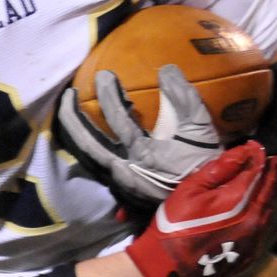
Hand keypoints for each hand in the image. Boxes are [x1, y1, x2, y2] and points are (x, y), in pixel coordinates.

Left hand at [57, 65, 221, 209]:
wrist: (207, 207)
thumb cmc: (204, 164)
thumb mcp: (200, 129)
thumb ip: (183, 98)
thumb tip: (166, 69)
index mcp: (144, 153)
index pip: (118, 119)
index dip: (108, 94)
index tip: (103, 74)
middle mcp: (125, 170)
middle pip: (88, 143)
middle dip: (73, 117)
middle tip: (68, 95)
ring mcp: (120, 183)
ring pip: (87, 158)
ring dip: (75, 135)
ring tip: (69, 113)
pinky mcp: (121, 192)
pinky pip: (95, 169)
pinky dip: (85, 151)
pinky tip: (82, 138)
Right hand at [124, 140, 276, 276]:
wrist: (169, 267)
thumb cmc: (176, 224)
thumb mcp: (190, 190)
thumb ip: (219, 170)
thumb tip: (242, 152)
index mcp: (239, 201)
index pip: (256, 172)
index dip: (257, 156)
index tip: (255, 145)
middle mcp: (254, 220)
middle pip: (268, 191)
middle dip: (270, 172)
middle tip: (271, 159)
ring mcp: (254, 240)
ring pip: (268, 210)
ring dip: (267, 193)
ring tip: (265, 180)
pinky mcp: (250, 254)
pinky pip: (262, 227)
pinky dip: (261, 213)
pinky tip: (254, 208)